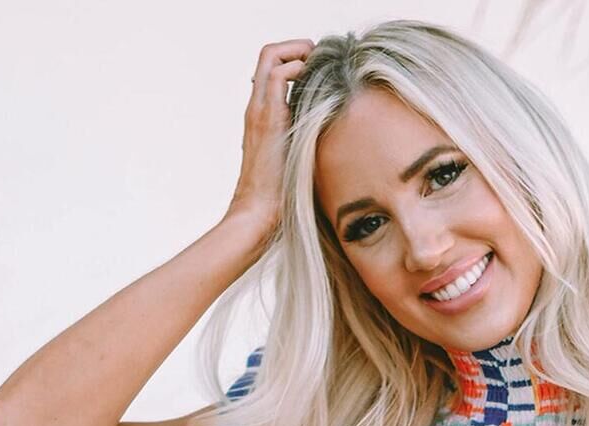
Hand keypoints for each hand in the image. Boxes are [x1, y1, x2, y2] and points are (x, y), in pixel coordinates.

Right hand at [222, 38, 315, 242]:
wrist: (257, 215)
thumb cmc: (278, 200)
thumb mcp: (294, 166)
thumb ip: (304, 149)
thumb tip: (331, 151)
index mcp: (262, 117)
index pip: (271, 71)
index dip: (294, 62)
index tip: (317, 73)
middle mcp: (257, 108)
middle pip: (268, 54)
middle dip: (297, 48)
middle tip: (319, 61)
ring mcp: (259, 111)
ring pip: (270, 56)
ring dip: (298, 52)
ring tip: (317, 66)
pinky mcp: (267, 118)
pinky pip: (279, 74)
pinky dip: (297, 68)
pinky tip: (314, 84)